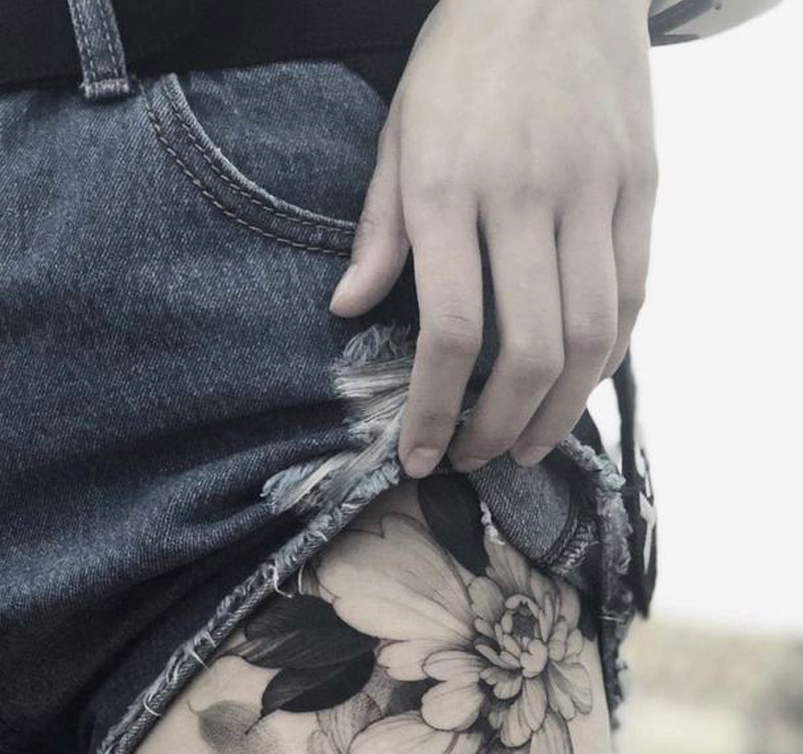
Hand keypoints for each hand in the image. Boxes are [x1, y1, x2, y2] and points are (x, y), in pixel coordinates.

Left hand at [328, 0, 657, 475]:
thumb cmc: (463, 60)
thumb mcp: (399, 135)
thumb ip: (379, 230)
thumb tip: (346, 312)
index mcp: (449, 188)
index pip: (450, 330)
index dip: (433, 410)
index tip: (419, 455)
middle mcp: (525, 195)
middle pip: (527, 350)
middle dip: (499, 428)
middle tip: (475, 459)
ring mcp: (593, 190)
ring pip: (590, 334)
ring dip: (559, 410)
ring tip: (529, 445)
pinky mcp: (640, 184)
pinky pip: (632, 292)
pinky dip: (606, 355)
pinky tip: (576, 385)